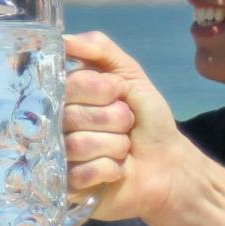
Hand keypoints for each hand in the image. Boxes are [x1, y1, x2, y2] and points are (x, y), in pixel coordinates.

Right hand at [63, 31, 185, 223]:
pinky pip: (81, 174)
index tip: (120, 94)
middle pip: (72, 116)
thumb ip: (99, 49)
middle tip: (127, 126)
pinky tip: (117, 171)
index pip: (68, 84)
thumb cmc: (148, 120)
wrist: (168, 165)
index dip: (101, 90)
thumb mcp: (130, 75)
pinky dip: (109, 170)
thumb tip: (61, 39)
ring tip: (124, 149)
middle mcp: (56, 124)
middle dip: (114, 120)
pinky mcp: (66, 187)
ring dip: (115, 146)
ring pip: (78, 145)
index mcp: (67, 95)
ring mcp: (58, 157)